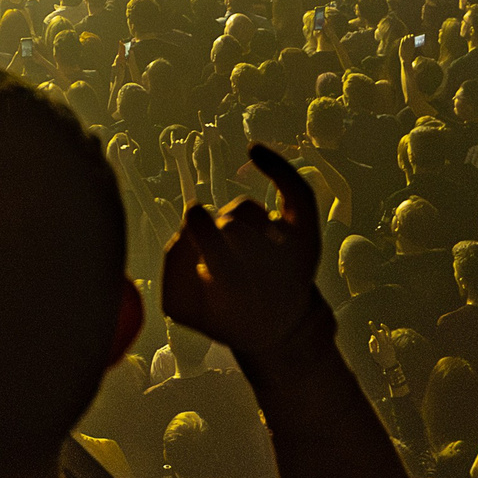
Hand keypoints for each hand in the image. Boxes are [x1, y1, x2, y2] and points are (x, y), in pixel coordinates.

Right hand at [160, 144, 323, 358]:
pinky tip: (254, 151)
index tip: (193, 213)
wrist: (276, 326)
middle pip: (231, 225)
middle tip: (213, 251)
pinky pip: (297, 192)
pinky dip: (278, 168)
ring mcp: (292, 250)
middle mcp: (273, 269)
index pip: (223, 248)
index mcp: (238, 289)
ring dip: (230, 223)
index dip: (204, 227)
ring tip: (234, 254)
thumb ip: (172, 265)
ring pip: (245, 209)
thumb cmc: (222, 313)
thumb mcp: (181, 304)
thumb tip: (188, 226)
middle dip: (213, 232)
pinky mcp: (306, 233)